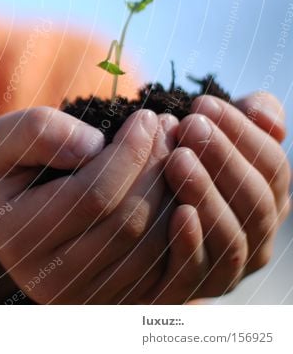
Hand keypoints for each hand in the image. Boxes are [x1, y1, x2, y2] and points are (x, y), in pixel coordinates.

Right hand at [0, 107, 179, 303]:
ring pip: (154, 248)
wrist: (11, 221)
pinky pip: (168, 272)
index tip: (147, 117)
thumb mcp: (4, 141)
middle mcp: (53, 280)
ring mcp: (88, 300)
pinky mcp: (118, 305)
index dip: (129, 153)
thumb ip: (38, 131)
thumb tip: (92, 146)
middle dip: (158, 169)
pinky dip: (184, 230)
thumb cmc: (10, 171)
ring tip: (177, 153)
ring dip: (177, 195)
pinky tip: (181, 190)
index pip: (92, 195)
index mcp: (19, 237)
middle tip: (171, 129)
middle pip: (128, 223)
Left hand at [143, 92, 290, 301]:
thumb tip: (268, 116)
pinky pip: (196, 271)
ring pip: (231, 236)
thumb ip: (244, 121)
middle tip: (190, 125)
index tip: (202, 103)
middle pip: (256, 200)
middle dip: (225, 158)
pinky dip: (191, 242)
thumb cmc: (173, 175)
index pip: (272, 166)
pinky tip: (176, 211)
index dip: (242, 132)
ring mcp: (226, 270)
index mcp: (266, 201)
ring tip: (178, 158)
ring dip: (207, 194)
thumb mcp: (208, 144)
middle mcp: (255, 239)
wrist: (124, 240)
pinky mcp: (188, 291)